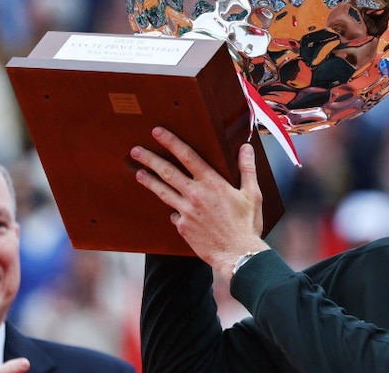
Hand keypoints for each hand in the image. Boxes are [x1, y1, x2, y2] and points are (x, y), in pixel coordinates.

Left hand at [131, 127, 269, 279]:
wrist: (238, 255)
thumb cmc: (247, 225)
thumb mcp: (252, 194)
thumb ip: (247, 168)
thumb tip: (245, 147)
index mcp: (212, 183)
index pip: (187, 156)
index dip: (171, 142)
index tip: (157, 133)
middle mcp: (195, 195)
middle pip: (168, 172)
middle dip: (150, 159)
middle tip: (136, 151)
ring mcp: (186, 212)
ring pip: (164, 192)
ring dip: (150, 181)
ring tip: (139, 173)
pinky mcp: (183, 228)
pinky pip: (174, 215)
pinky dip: (174, 210)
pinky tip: (172, 210)